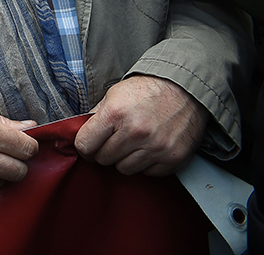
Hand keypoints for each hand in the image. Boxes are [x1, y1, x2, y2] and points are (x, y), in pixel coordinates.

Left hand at [74, 75, 207, 175]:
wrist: (185, 90)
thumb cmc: (147, 91)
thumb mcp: (114, 94)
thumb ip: (96, 115)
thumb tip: (78, 133)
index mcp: (115, 113)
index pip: (85, 145)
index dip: (83, 147)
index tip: (88, 146)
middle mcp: (135, 132)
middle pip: (103, 159)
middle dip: (104, 152)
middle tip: (113, 141)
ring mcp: (156, 147)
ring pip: (124, 169)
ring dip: (124, 159)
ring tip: (131, 144)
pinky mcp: (173, 158)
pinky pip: (147, 173)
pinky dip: (145, 164)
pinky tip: (148, 149)